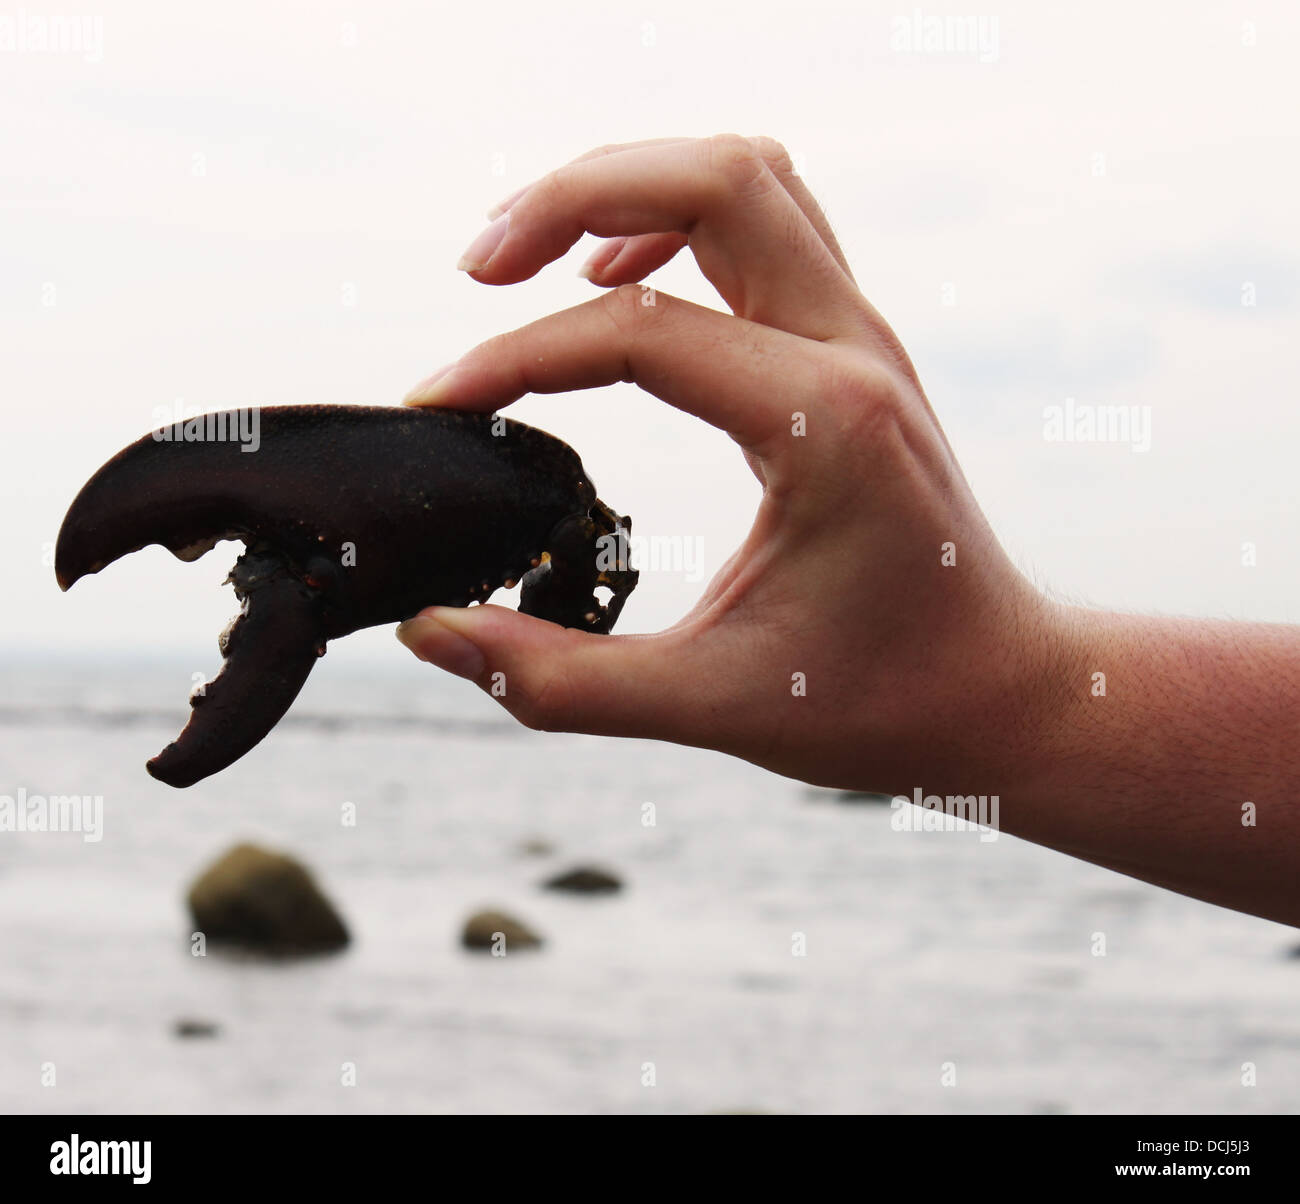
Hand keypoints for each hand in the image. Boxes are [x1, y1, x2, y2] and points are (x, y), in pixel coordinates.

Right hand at [397, 134, 1070, 793]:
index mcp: (825, 425)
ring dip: (631, 186)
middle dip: (573, 194)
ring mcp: (862, 336)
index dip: (517, 360)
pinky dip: (680, 219)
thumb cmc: (881, 701)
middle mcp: (854, 352)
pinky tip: (615, 279)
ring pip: (746, 176)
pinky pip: (770, 222)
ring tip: (536, 256)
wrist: (999, 689)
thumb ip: (562, 679)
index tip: (443, 407)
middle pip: (712, 178)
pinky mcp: (853, 347)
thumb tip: (433, 634)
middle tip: (480, 268)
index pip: (641, 333)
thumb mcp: (714, 705)